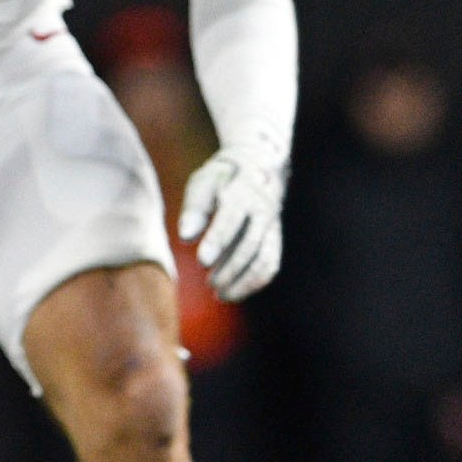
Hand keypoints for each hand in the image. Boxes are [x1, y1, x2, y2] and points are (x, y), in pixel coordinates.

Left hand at [178, 148, 282, 301]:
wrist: (259, 166)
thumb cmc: (222, 178)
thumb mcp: (203, 184)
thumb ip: (195, 209)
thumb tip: (186, 238)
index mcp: (241, 194)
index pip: (231, 220)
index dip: (218, 241)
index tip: (202, 261)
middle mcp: (262, 211)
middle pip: (250, 244)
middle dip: (231, 267)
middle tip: (210, 284)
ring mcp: (272, 226)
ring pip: (264, 258)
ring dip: (245, 280)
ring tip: (221, 295)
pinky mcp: (274, 238)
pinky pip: (270, 263)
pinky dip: (255, 281)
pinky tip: (234, 292)